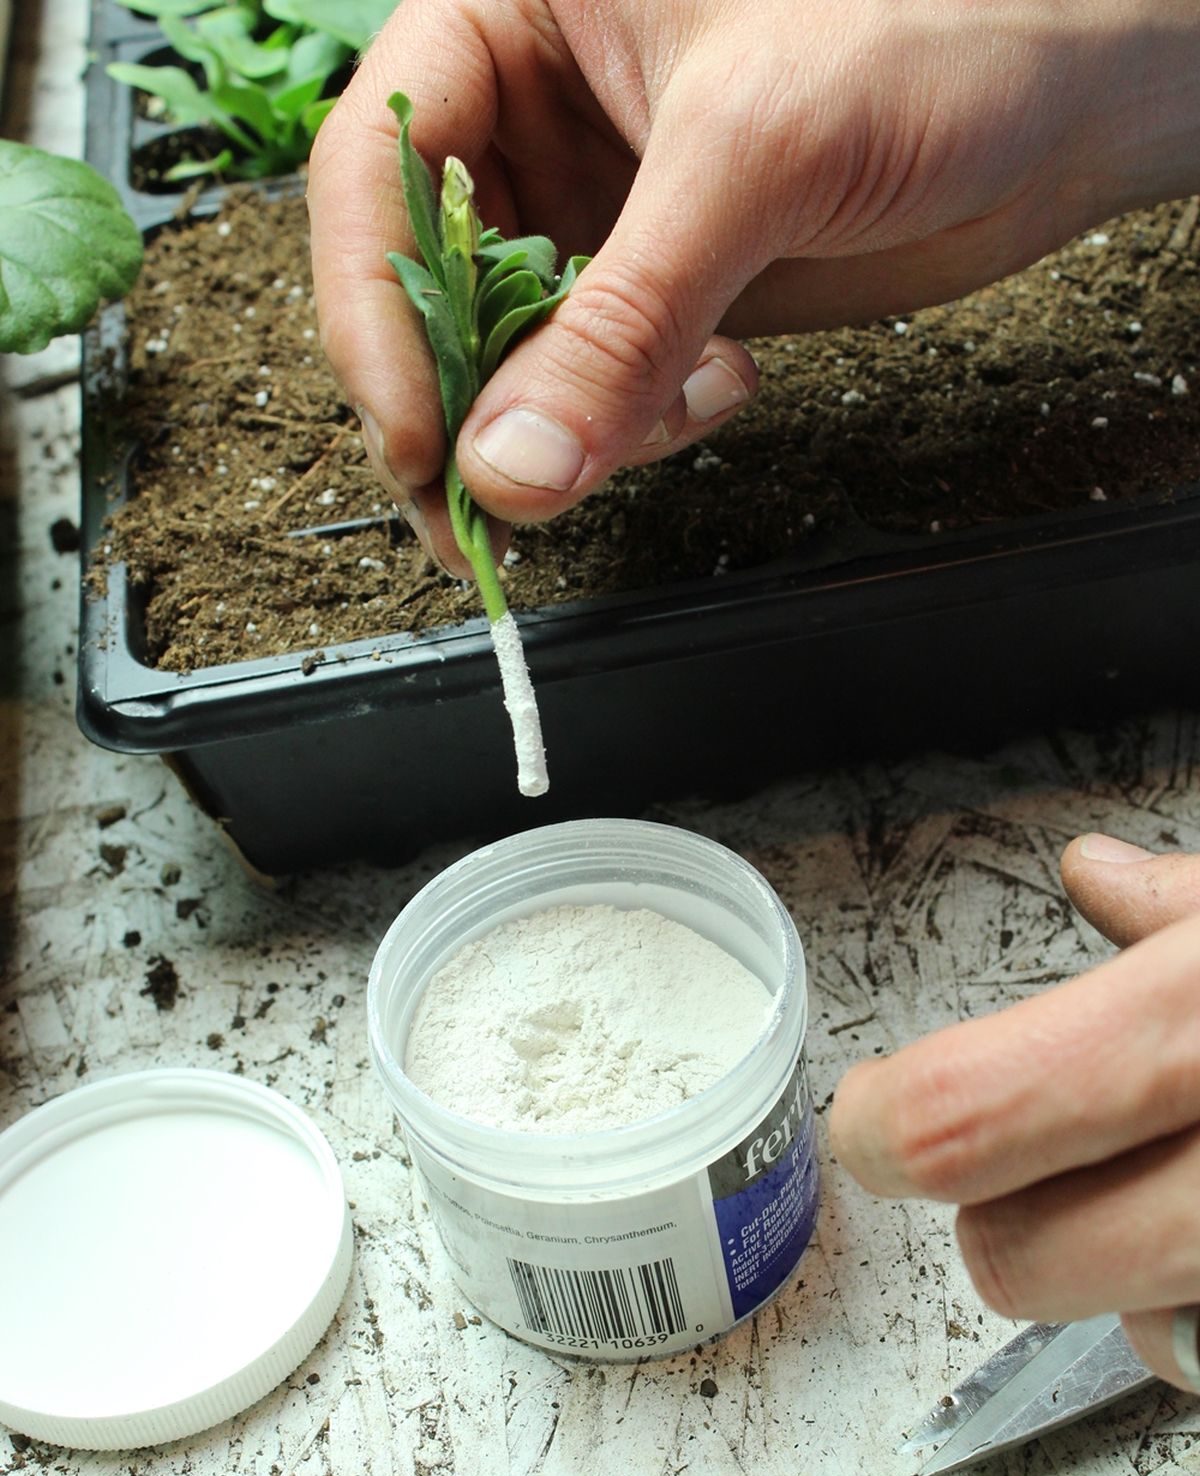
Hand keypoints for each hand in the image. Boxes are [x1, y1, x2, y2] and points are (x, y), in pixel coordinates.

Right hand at [308, 0, 1199, 570]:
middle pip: (424, 279)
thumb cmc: (935, 25)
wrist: (1063, 93)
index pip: (376, 167)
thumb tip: (513, 468)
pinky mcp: (656, 284)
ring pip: (507, 355)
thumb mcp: (751, 151)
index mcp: (511, 7)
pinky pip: (593, 390)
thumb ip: (622, 320)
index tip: (420, 434)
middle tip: (488, 513)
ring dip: (560, 429)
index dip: (377, 310)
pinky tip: (716, 387)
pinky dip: (631, 428)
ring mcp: (594, 206)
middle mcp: (535, 109)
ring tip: (666, 414)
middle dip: (461, 401)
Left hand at [829, 836, 1199, 1391]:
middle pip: (1016, 1257)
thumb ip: (1181, 910)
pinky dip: (1194, 1311)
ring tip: (1164, 1189)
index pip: (960, 1119)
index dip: (883, 1129)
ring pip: (1127, 1328)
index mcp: (1194, 1028)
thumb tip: (1100, 875)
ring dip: (1117, 1275)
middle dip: (997, 1218)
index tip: (870, 1119)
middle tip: (1028, 1165)